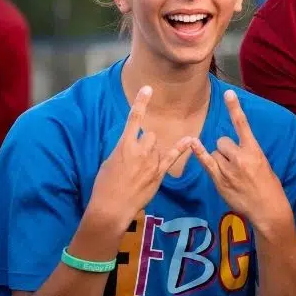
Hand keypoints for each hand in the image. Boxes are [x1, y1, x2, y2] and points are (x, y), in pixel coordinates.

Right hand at [88, 86, 190, 233]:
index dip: (141, 103)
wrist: (111, 207)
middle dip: (145, 143)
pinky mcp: (158, 173)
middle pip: (150, 135)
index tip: (148, 88)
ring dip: (152, 153)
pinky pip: (172, 157)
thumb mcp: (109, 162)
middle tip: (135, 161)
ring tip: (141, 171)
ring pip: (157, 147)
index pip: (134, 119)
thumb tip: (130, 144)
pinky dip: (181, 148)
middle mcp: (140, 150)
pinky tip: (190, 139)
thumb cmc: (104, 185)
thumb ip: (122, 149)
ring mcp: (151, 162)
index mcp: (124, 145)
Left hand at [190, 90, 292, 235]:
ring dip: (220, 159)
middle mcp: (239, 157)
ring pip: (215, 153)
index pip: (242, 125)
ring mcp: (228, 169)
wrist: (267, 208)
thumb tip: (237, 148)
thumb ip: (249, 153)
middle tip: (235, 162)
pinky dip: (199, 153)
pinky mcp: (219, 181)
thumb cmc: (269, 186)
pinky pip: (206, 162)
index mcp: (254, 150)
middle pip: (222, 141)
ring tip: (231, 173)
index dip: (234, 108)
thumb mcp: (264, 164)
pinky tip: (192, 143)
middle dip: (226, 148)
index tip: (228, 92)